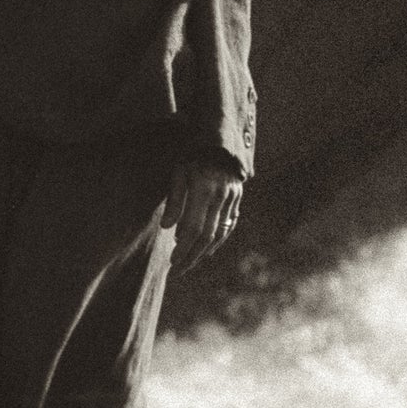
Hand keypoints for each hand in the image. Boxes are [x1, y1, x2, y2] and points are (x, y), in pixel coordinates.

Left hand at [162, 158, 242, 273]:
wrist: (220, 136)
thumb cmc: (192, 152)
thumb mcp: (178, 171)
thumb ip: (174, 199)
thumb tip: (168, 228)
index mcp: (204, 190)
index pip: (194, 228)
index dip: (183, 248)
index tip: (172, 262)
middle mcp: (221, 197)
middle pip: (207, 236)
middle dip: (192, 256)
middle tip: (178, 270)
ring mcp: (232, 199)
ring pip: (219, 233)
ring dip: (204, 251)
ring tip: (189, 263)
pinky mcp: (237, 198)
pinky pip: (229, 225)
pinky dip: (218, 240)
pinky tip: (208, 250)